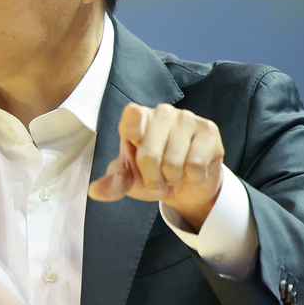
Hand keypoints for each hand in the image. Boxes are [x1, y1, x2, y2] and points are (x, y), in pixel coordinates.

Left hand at [87, 102, 224, 229]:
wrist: (186, 184)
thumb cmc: (153, 174)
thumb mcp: (129, 180)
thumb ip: (114, 183)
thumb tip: (94, 191)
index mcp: (136, 120)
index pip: (131, 117)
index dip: (133, 126)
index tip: (135, 121)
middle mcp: (161, 113)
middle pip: (149, 154)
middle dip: (152, 178)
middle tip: (158, 177)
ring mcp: (186, 118)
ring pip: (174, 162)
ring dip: (173, 178)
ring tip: (175, 173)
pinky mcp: (208, 129)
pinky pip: (196, 164)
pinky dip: (193, 177)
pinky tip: (193, 170)